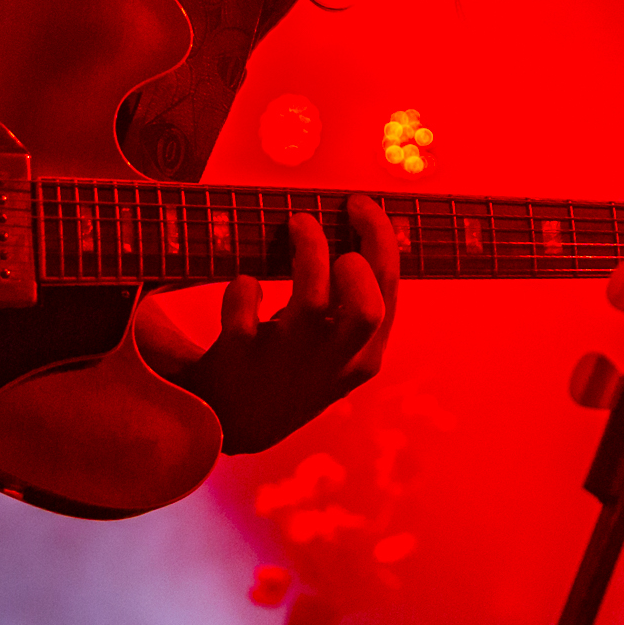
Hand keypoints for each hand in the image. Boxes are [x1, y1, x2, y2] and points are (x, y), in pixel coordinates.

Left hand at [183, 195, 398, 452]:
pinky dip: (243, 288)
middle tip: (331, 226)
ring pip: (310, 300)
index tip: (358, 202)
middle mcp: (332, 362)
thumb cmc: (292, 362)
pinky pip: (245, 310)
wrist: (234, 422)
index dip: (379, 237)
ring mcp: (287, 364)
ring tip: (295, 224)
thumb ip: (351, 297)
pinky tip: (245, 287)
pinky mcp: (241, 361)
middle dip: (356, 254)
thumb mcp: (336, 344)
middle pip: (367, 305)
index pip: (389, 291)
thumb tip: (356, 222)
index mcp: (363, 356)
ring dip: (307, 250)